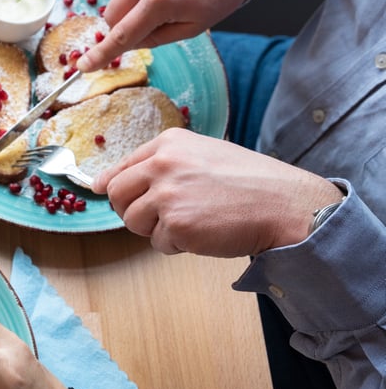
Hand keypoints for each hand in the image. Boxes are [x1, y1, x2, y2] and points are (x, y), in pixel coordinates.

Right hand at [77, 0, 256, 71]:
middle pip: (113, 14)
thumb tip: (130, 41)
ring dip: (137, 2)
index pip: (123, 35)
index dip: (102, 53)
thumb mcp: (195, 26)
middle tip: (149, 25)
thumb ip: (156, 38)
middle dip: (123, 26)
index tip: (84, 66)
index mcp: (161, 1)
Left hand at [92, 129, 344, 255]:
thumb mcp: (203, 155)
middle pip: (116, 194)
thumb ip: (159, 164)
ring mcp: (167, 196)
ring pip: (133, 222)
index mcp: (169, 143)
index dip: (110, 183)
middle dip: (130, 209)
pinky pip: (158, 244)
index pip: (121, 166)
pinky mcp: (176, 226)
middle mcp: (163, 165)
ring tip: (191, 221)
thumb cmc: (249, 182)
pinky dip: (178, 245)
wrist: (285, 205)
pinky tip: (205, 233)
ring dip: (156, 229)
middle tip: (157, 217)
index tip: (102, 190)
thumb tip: (102, 184)